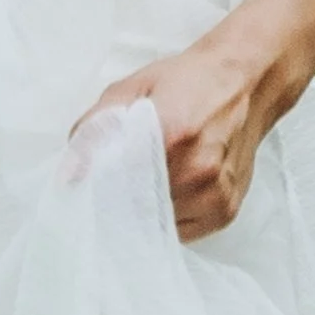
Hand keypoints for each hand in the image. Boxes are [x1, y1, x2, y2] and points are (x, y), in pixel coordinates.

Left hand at [76, 24, 288, 241]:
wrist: (243, 85)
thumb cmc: (184, 82)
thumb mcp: (131, 88)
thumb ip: (96, 125)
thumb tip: (70, 172)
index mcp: (171, 135)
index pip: (120, 181)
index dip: (100, 185)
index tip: (90, 182)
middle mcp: (198, 171)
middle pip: (139, 207)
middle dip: (120, 200)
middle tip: (115, 182)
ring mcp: (215, 195)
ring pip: (160, 224)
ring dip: (144, 211)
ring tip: (144, 181)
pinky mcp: (226, 211)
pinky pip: (183, 232)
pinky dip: (167, 218)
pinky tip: (167, 191)